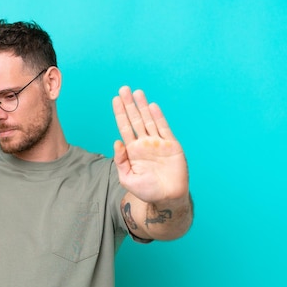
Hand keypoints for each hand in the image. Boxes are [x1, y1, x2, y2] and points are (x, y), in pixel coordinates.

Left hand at [112, 86, 188, 204]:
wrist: (167, 197)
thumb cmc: (146, 191)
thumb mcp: (127, 178)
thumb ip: (121, 161)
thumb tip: (117, 142)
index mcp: (133, 151)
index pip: (125, 127)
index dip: (120, 114)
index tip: (115, 100)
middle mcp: (144, 144)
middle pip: (135, 120)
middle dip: (129, 105)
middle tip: (124, 89)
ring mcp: (158, 143)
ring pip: (149, 120)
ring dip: (142, 106)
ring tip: (137, 92)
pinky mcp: (171, 146)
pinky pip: (164, 128)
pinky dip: (158, 117)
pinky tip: (152, 106)